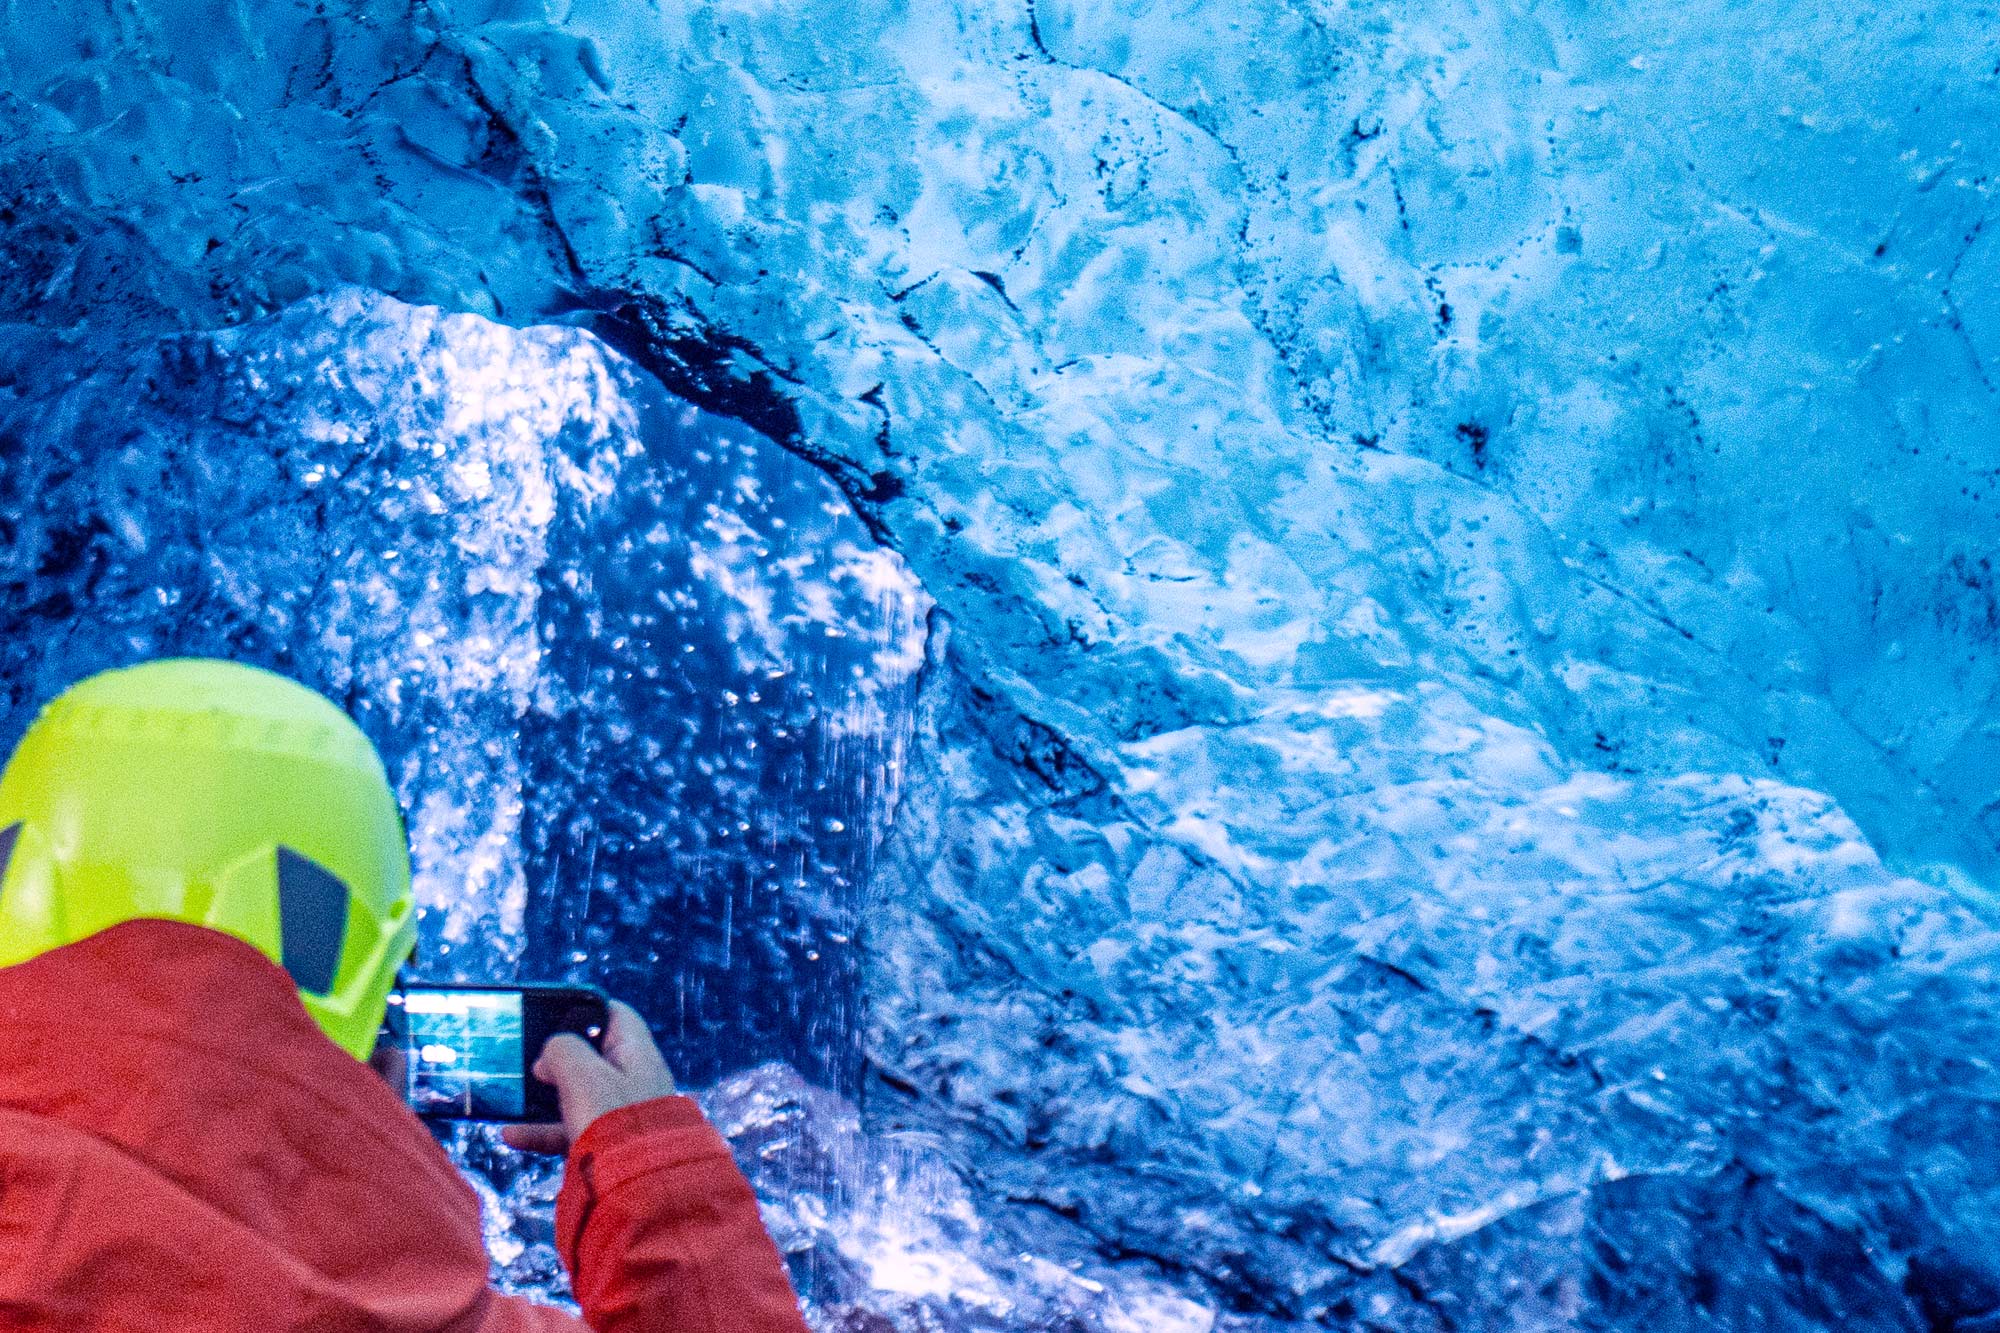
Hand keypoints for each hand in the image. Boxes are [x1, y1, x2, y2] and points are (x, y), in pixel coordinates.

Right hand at [500, 999, 675, 1154]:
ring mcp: (620, 1114)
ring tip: (511, 1100)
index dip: (585, 1009)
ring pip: (576, 1096)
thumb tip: (549, 1057)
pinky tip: (512, 1136)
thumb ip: (562, 1050)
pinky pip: (569, 1131)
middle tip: (526, 1060)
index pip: (616, 1016)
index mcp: (636, 1054)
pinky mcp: (607, 1145)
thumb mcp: (583, 1074)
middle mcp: (633, 1081)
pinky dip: (541, 1132)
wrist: (640, 1191)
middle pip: (591, 1058)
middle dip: (556, 1059)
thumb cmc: (615, 1123)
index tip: (553, 1012)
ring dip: (541, 1098)